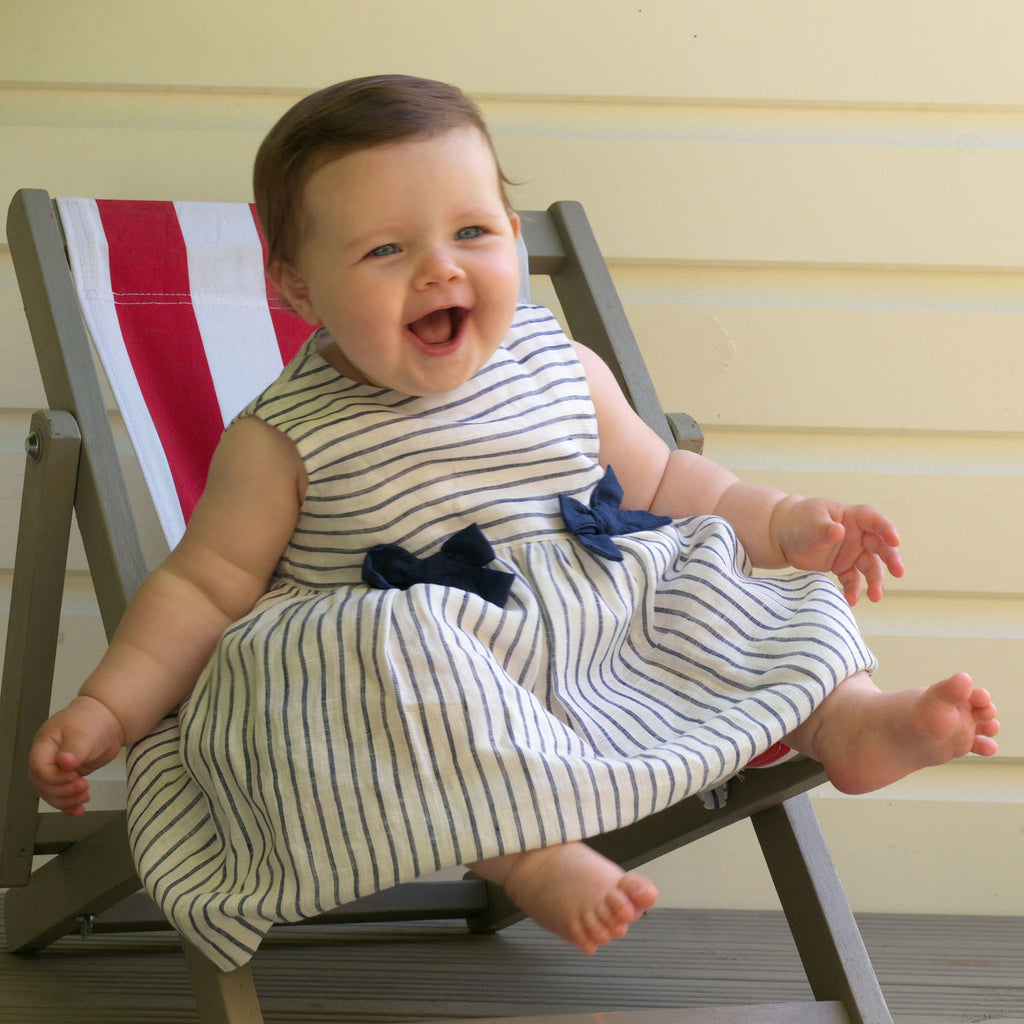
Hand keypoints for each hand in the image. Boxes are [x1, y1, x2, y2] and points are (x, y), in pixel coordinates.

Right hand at [29, 696, 124, 815]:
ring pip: (52, 793)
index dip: (55, 777)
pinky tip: (78, 811)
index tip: (74, 776)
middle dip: (62, 791)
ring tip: (84, 798)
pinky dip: (70, 805)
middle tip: (83, 787)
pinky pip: (63, 795)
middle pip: (43, 784)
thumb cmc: (92, 720)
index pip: (39, 768)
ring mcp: (57, 769)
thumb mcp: (84, 733)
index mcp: (44, 745)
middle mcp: (47, 759)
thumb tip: (64, 761)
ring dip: (66, 800)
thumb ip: (75, 749)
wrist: (108, 720)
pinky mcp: (68, 776)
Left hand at [772, 498, 903, 604]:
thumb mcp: (810, 522)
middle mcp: (857, 534)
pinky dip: (853, 590)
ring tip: (875, 596)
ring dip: (875, 581)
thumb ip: (824, 528)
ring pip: (870, 566)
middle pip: (879, 545)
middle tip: (898, 572)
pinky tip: (851, 600)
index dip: (886, 529)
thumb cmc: (799, 521)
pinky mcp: (843, 566)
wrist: (783, 535)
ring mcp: (852, 551)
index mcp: (851, 517)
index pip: (874, 520)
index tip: (894, 541)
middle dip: (890, 558)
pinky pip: (853, 580)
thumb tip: (839, 532)